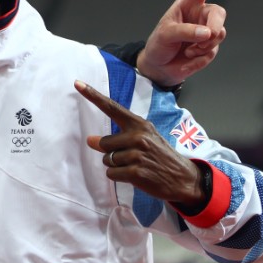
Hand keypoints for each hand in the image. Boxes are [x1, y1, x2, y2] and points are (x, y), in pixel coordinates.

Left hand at [76, 80, 203, 204]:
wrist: (184, 179)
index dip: (93, 96)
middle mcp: (138, 137)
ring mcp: (137, 155)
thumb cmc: (161, 157)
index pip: (112, 108)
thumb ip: (118, 137)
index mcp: (140, 125)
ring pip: (107, 160)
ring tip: (135, 166)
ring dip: (116, 166)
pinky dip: (118, 177)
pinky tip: (134, 176)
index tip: (77, 84)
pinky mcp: (136, 172)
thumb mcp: (146, 139)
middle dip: (110, 152)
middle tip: (130, 158)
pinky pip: (111, 174)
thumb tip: (90, 140)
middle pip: (103, 143)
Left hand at [136, 0, 234, 86]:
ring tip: (187, 50)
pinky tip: (186, 59)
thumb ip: (186, 31)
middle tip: (206, 38)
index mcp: (188, 4)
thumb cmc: (159, 44)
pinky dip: (198, 59)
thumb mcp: (166, 34)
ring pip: (218, 35)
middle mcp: (200, 15)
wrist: (159, 66)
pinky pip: (211, 52)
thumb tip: (208, 33)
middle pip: (219, 14)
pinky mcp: (210, 48)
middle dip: (215, 27)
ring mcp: (207, 32)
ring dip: (203, 46)